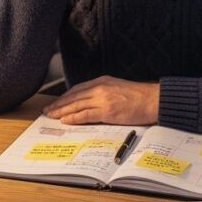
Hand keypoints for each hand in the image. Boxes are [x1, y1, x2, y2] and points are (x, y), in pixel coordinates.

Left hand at [43, 76, 158, 125]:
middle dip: (59, 104)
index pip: (78, 89)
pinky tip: (65, 120)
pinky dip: (73, 117)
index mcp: (103, 81)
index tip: (57, 102)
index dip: (65, 97)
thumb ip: (105, 93)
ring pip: (76, 105)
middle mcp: (100, 88)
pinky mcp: (107, 111)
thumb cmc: (140, 97)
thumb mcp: (118, 88)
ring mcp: (103, 99)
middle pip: (73, 96)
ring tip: (51, 116)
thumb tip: (93, 102)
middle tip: (47, 110)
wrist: (154, 100)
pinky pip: (85, 114)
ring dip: (61, 111)